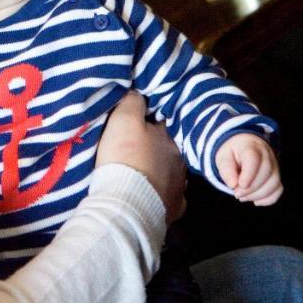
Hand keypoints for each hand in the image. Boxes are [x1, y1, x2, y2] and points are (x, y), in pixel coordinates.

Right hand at [96, 91, 185, 223]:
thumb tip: (137, 93)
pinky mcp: (174, 209)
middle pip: (167, 150)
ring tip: (141, 176)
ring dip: (159, 173)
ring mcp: (179, 187)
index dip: (147, 123)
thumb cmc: (126, 158)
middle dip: (155, 149)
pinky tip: (150, 197)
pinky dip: (161, 196)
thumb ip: (132, 102)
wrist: (128, 204)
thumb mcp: (123, 120)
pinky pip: (170, 199)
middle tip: (136, 152)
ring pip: (170, 174)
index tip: (136, 126)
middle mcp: (179, 161)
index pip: (160, 124)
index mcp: (168, 138)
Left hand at [215, 133, 282, 204]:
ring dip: (257, 195)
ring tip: (242, 197)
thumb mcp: (223, 157)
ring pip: (274, 182)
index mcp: (250, 146)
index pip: (253, 158)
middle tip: (236, 193)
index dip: (248, 174)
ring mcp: (274, 165)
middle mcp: (266, 154)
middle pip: (266, 172)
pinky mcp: (277, 176)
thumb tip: (233, 184)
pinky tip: (255, 201)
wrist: (244, 147)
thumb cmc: (233, 153)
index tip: (238, 186)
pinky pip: (278, 189)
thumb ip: (226, 169)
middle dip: (251, 188)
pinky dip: (268, 199)